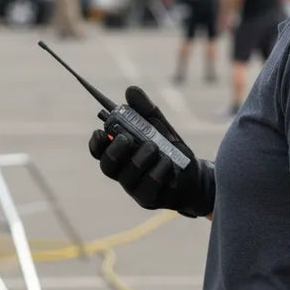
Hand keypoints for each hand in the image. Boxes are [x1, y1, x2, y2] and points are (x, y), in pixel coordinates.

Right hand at [88, 85, 214, 217]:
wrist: (193, 174)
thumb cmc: (170, 149)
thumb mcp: (159, 126)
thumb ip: (145, 110)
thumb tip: (131, 90)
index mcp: (119, 155)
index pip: (98, 152)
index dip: (96, 143)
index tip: (101, 131)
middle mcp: (122, 173)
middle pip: (106, 166)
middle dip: (115, 151)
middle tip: (127, 138)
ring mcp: (133, 188)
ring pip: (127, 176)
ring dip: (141, 158)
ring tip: (155, 147)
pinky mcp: (148, 199)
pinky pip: (147, 186)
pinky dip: (157, 170)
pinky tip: (167, 161)